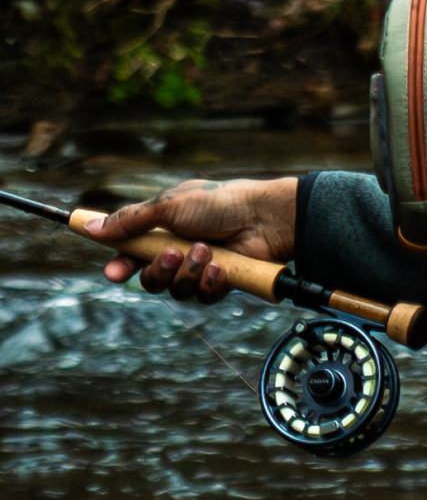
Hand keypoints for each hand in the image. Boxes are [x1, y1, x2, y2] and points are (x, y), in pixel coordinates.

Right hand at [84, 177, 297, 303]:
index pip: (132, 253)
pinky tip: (221, 267)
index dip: (120, 265)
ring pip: (175, 290)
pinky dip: (209, 283)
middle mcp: (179, 250)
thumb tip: (91, 227)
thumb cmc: (219, 202)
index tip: (114, 273)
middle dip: (157, 270)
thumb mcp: (169, 205)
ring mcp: (199, 268)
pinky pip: (202, 297)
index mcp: (163, 228)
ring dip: (187, 272)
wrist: (263, 216)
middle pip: (150, 279)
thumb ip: (131, 220)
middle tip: (173, 253)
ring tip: (206, 251)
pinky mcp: (220, 283)